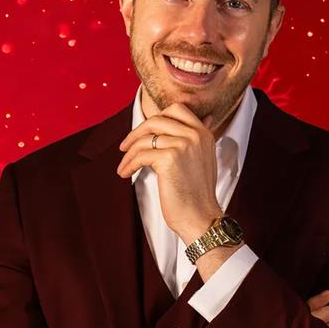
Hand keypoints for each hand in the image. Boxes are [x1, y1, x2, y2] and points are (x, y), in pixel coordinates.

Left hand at [116, 102, 222, 242]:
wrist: (201, 218)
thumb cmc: (197, 194)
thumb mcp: (200, 160)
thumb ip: (190, 142)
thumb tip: (172, 130)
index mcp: (204, 133)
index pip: (177, 109)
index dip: (156, 118)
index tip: (144, 132)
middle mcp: (195, 135)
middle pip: (157, 119)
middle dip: (137, 132)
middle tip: (125, 146)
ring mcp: (183, 144)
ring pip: (145, 138)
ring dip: (129, 153)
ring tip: (124, 166)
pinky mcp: (169, 158)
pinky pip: (141, 155)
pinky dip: (129, 164)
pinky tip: (126, 173)